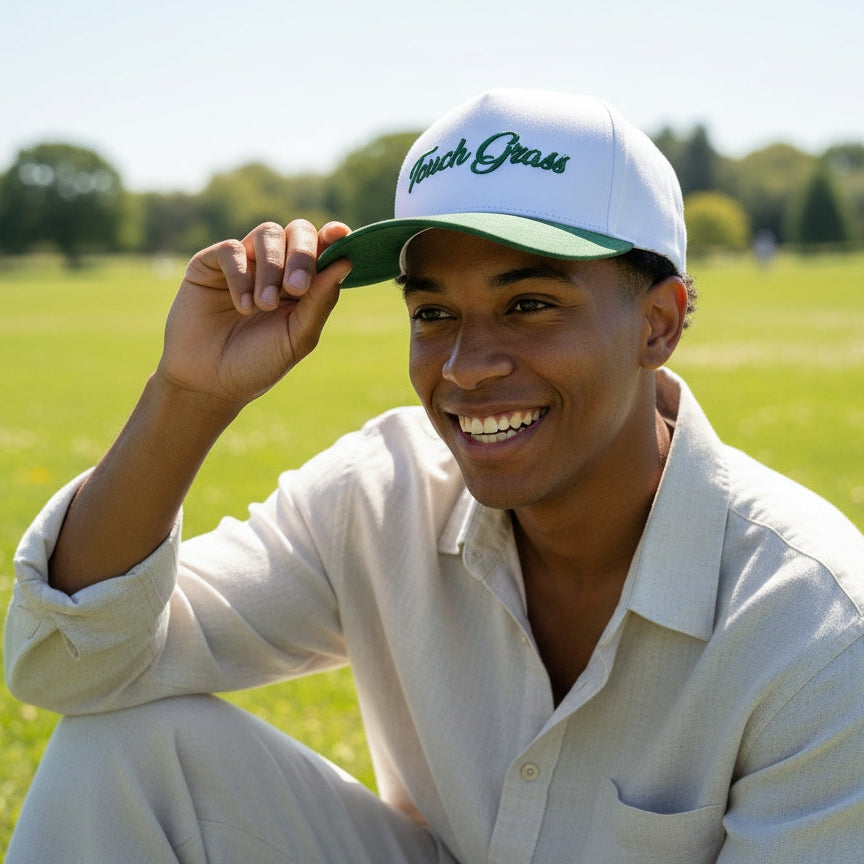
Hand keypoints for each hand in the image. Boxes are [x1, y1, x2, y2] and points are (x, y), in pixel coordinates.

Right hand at [157, 220, 352, 409]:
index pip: (323, 248)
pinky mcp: (210, 264)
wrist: (211, 383)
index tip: (340, 234)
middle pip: (298, 231)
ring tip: (264, 306)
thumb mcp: (297, 337)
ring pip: (268, 234)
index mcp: (303, 283)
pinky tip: (243, 307)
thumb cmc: (258, 363)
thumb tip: (346, 262)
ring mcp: (244, 262)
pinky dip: (241, 276)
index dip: (333, 236)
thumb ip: (320, 301)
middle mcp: (276, 267)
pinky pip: (232, 249)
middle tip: (297, 288)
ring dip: (271, 268)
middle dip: (303, 255)